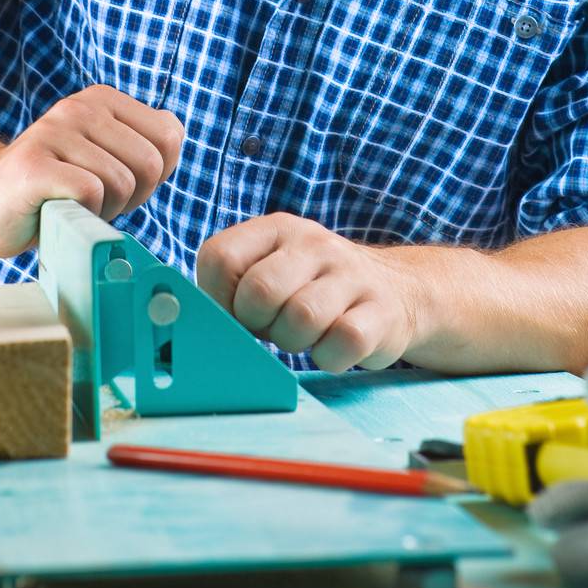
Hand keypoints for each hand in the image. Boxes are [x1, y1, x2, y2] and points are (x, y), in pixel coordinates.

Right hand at [0, 84, 184, 256]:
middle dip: (131, 197)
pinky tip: (55, 210)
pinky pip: (90, 194)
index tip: (116, 184)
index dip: (153, 175)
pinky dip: (82, 215)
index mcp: (102, 100)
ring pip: (121, 183)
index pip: (169, 136)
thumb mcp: (107, 158)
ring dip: (103, 210)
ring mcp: (53, 132)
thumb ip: (145, 144)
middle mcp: (79, 107)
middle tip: (92, 201)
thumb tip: (174, 132)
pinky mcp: (33, 165)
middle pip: (150, 163)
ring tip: (70, 205)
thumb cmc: (55, 190)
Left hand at [196, 213, 415, 372]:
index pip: (220, 258)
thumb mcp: (273, 270)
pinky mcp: (381, 311)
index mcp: (277, 229)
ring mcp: (350, 274)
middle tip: (274, 328)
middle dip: (258, 324)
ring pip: (300, 318)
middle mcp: (313, 243)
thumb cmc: (313, 290)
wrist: (397, 292)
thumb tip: (190, 323)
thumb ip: (233, 286)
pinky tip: (334, 346)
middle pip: (259, 292)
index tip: (236, 314)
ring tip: (306, 335)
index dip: (217, 299)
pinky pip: (342, 343)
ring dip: (294, 343)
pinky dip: (330, 358)